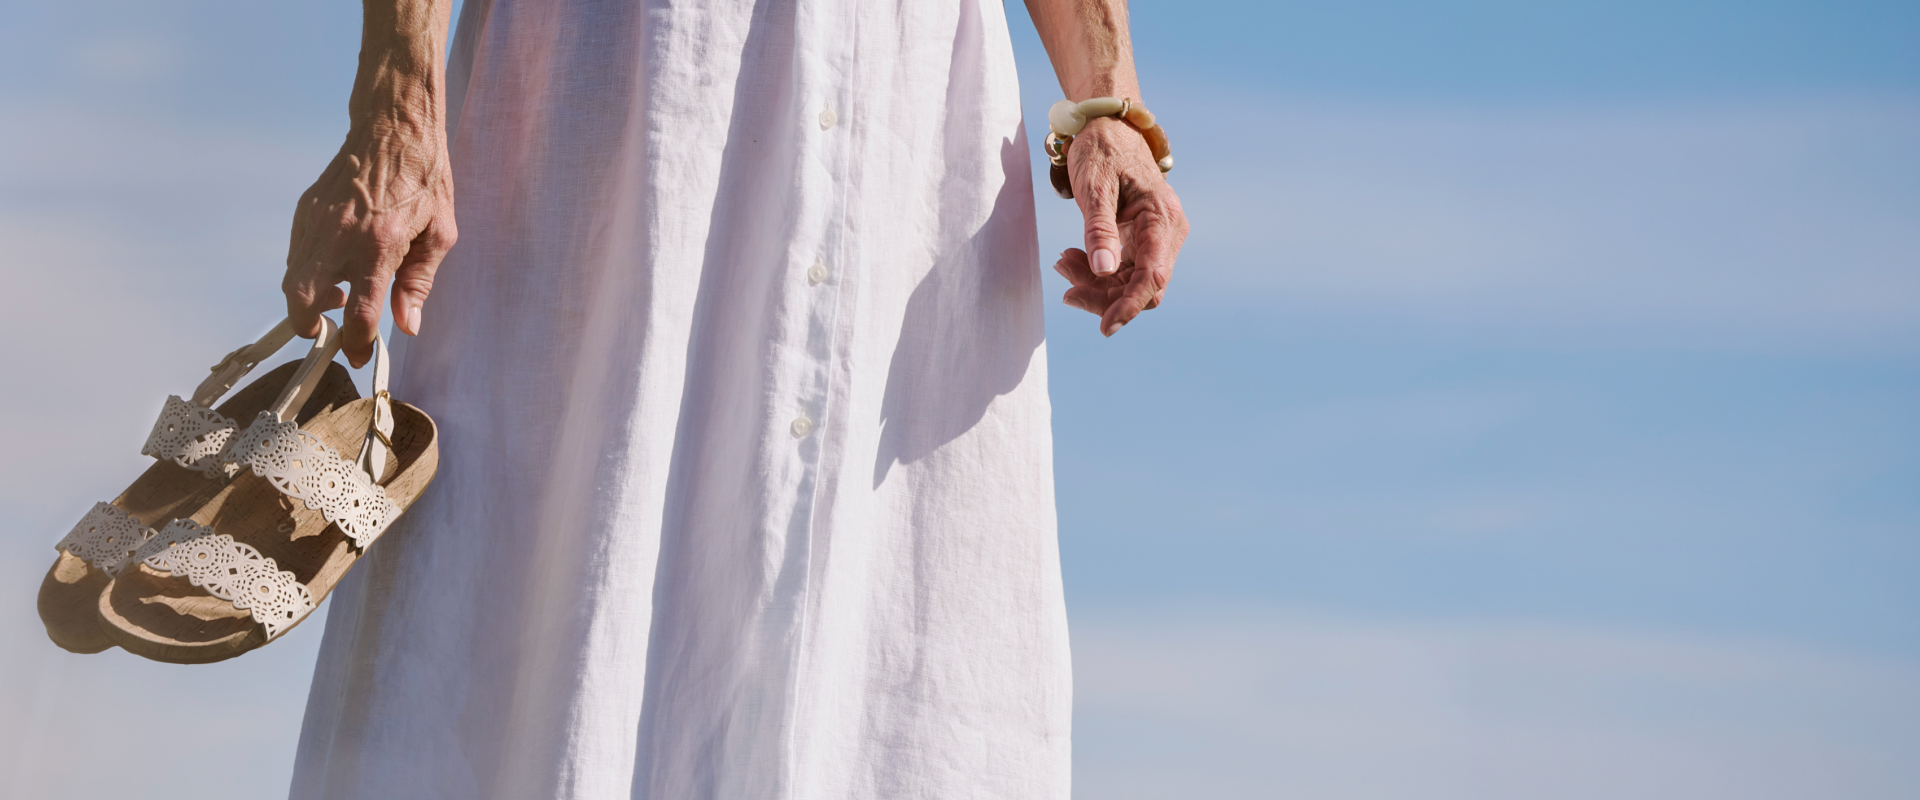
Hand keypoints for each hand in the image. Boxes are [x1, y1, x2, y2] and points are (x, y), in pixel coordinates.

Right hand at [283, 127, 454, 365]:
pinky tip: (333, 266)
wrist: (394, 128)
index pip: (358, 314)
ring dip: (307, 301)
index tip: (359, 357)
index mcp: (379, 247)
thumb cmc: (425, 180)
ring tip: (338, 296)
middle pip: (302, 301)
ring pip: (292, 279)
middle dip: (310, 328)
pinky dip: (307, 271)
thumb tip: (407, 326)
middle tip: (330, 333)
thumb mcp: (439, 234)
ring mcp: (317, 222)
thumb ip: (418, 283)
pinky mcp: (305, 210)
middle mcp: (340, 237)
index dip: (356, 345)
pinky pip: (296, 254)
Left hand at [1051, 116, 1188, 336]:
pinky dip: (1096, 272)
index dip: (1129, 306)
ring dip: (1096, 284)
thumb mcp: (1095, 187)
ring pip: (1130, 283)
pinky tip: (1071, 259)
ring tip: (1062, 264)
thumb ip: (1099, 229)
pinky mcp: (1140, 240)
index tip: (1104, 328)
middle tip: (1065, 288)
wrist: (1107, 126)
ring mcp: (1155, 238)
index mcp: (1162, 219)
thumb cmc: (1102, 150)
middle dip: (1104, 296)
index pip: (1153, 277)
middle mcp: (1166, 233)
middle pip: (1143, 287)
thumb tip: (1104, 271)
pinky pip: (1123, 270)